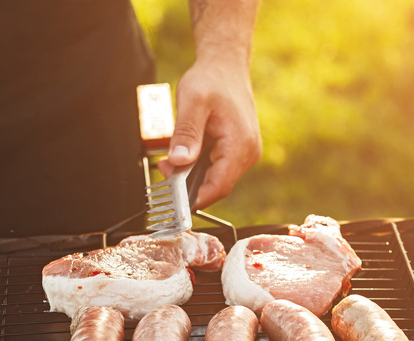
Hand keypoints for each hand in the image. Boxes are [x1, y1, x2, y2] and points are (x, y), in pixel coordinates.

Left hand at [158, 58, 260, 209]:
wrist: (227, 66)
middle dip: (189, 184)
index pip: (220, 185)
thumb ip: (186, 133)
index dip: (196, 197)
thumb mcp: (193, 102)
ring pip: (217, 178)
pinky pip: (218, 168)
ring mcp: (245, 153)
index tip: (173, 201)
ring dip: (193, 175)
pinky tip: (185, 154)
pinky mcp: (239, 151)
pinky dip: (199, 166)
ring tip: (171, 160)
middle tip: (164, 169)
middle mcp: (248, 153)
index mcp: (240, 144)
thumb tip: (178, 162)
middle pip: (218, 184)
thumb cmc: (212, 79)